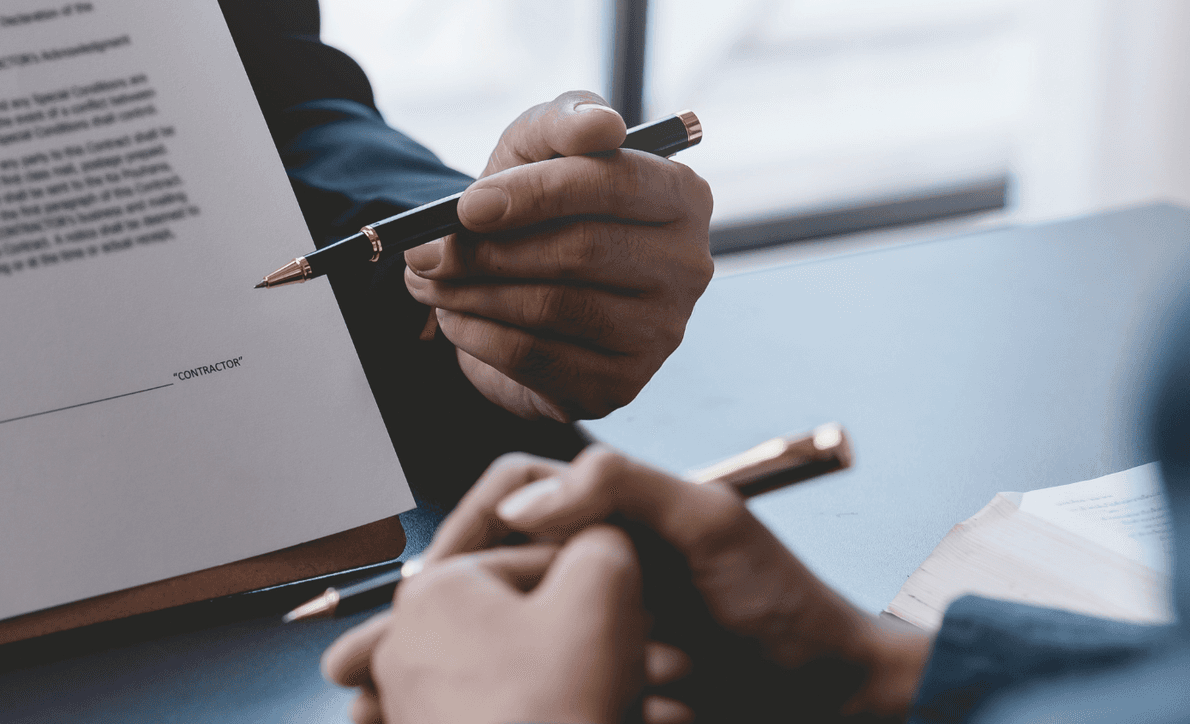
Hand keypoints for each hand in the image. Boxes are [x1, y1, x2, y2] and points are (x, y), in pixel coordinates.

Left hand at [322, 529, 659, 723]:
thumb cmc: (555, 714)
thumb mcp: (601, 600)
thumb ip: (603, 543)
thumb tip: (599, 536)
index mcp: (436, 588)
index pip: (536, 561)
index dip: (601, 586)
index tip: (640, 617)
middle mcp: (409, 642)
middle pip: (528, 622)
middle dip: (596, 643)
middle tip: (655, 667)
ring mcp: (416, 701)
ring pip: (525, 673)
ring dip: (589, 683)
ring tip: (644, 705)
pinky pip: (508, 713)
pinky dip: (558, 716)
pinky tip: (613, 720)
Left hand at [405, 91, 712, 420]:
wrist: (522, 280)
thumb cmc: (539, 203)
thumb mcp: (539, 147)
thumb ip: (563, 121)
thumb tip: (599, 127)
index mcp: (681, 195)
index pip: (615, 184)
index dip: (535, 193)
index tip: (467, 205)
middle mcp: (687, 266)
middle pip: (581, 252)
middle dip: (487, 251)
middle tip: (423, 251)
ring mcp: (660, 333)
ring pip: (553, 308)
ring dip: (472, 293)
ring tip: (430, 280)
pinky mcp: (621, 384)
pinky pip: (537, 359)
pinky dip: (478, 336)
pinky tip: (454, 316)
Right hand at [419, 448, 933, 720]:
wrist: (836, 700)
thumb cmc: (784, 607)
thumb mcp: (711, 526)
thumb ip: (624, 488)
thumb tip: (520, 500)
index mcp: (605, 514)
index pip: (506, 499)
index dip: (457, 536)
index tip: (423, 588)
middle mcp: (588, 567)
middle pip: (476, 581)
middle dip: (409, 626)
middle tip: (353, 672)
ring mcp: (590, 630)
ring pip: (485, 645)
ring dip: (421, 679)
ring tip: (370, 716)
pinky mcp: (597, 685)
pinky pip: (522, 691)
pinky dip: (466, 711)